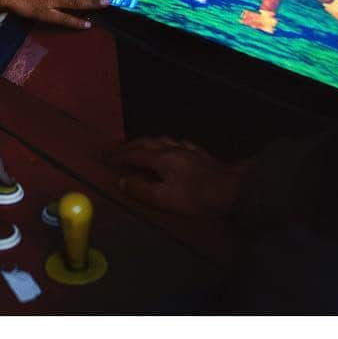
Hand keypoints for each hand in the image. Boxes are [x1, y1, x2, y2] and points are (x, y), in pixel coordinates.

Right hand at [105, 137, 251, 216]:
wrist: (231, 190)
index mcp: (161, 159)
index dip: (119, 156)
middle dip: (130, 145)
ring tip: (141, 146)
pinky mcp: (201, 156)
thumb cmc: (196, 197)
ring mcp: (188, 151)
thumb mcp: (164, 198)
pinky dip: (170, 144)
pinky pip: (181, 144)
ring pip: (163, 140)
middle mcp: (173, 149)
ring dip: (148, 142)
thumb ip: (141, 190)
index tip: (106, 159)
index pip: (134, 154)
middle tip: (118, 151)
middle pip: (147, 142)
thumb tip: (122, 182)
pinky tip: (175, 146)